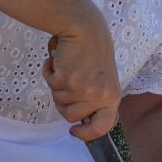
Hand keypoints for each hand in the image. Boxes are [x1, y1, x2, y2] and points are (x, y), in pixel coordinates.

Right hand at [44, 25, 121, 141]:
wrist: (85, 28)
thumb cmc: (95, 52)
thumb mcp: (105, 80)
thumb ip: (97, 100)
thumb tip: (83, 120)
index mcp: (112, 97)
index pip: (102, 127)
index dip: (86, 134)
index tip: (74, 131)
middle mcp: (99, 96)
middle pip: (70, 116)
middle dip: (64, 102)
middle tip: (68, 83)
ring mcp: (82, 89)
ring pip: (58, 101)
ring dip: (57, 86)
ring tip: (67, 68)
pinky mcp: (66, 79)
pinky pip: (50, 84)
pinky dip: (49, 72)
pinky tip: (58, 61)